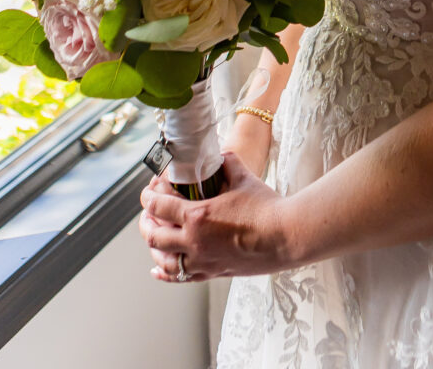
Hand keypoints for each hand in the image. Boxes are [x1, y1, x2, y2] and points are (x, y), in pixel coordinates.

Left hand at [139, 151, 289, 281]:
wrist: (286, 236)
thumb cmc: (266, 206)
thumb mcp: (243, 176)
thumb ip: (226, 162)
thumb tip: (219, 154)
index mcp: (197, 216)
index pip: (159, 206)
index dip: (149, 195)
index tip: (150, 189)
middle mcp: (194, 242)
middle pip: (154, 235)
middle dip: (146, 220)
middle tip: (148, 210)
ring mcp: (202, 261)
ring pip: (163, 260)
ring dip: (154, 246)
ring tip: (153, 234)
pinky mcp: (213, 273)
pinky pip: (180, 277)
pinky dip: (165, 272)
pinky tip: (158, 268)